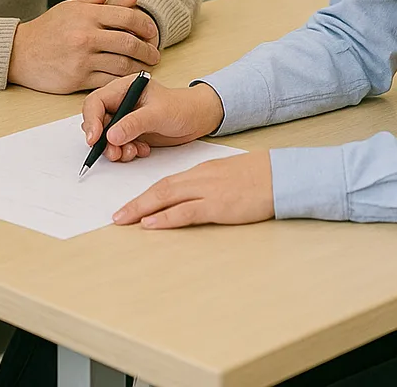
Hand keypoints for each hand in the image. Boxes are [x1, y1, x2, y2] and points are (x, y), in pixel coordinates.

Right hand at [9, 0, 160, 93]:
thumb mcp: (72, 9)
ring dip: (140, 68)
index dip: (147, 26)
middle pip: (130, 43)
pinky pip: (109, 81)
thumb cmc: (47, 29)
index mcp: (87, 15)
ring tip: (145, 67)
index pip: (128, 17)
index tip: (152, 33)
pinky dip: (123, 81)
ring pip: (123, 65)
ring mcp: (82, 58)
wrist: (20, 53)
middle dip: (149, 50)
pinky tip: (127, 79)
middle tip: (154, 54)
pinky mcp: (77, 79)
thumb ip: (101, 2)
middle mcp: (86, 35)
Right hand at [81, 76, 224, 162]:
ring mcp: (125, 118)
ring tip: (130, 153)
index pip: (96, 102)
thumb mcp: (158, 114)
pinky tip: (141, 150)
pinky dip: (125, 152)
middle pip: (98, 121)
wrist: (198, 120)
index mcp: (123, 88)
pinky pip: (118, 145)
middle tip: (114, 152)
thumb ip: (134, 123)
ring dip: (114, 148)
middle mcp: (121, 102)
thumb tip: (110, 136)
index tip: (94, 139)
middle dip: (103, 139)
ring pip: (106, 136)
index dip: (91, 120)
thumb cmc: (182, 108)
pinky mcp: (131, 133)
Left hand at [112, 151, 273, 228]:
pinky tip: (150, 223)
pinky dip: (165, 217)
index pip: (165, 182)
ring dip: (142, 209)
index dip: (145, 194)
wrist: (280, 174)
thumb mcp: (226, 177)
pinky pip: (186, 211)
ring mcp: (207, 191)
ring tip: (123, 220)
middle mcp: (198, 179)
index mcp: (200, 172)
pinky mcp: (218, 205)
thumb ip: (208, 185)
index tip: (129, 205)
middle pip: (159, 189)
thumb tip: (192, 198)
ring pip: (166, 197)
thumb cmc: (258, 177)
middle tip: (116, 216)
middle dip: (135, 203)